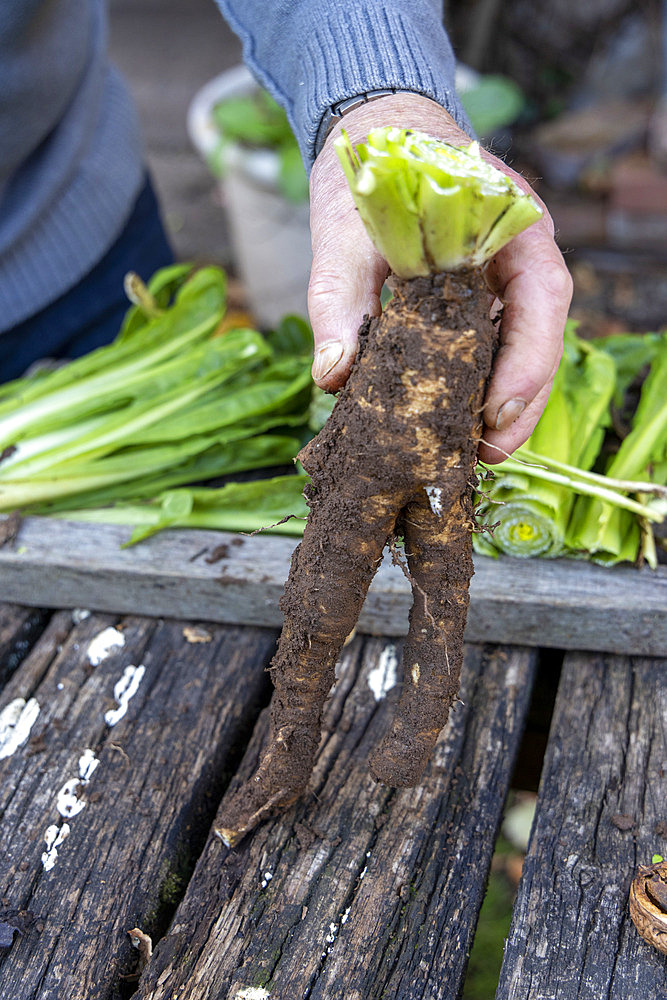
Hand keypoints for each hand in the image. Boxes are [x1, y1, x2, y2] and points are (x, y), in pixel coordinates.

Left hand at [307, 93, 572, 463]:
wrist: (374, 142)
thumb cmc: (370, 178)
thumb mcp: (345, 234)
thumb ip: (338, 300)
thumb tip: (332, 375)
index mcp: (508, 226)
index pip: (542, 296)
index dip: (528, 360)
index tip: (495, 410)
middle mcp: (517, 259)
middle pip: (540, 339)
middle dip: (519, 403)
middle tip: (485, 457)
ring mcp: (501, 283)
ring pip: (520, 351)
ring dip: (502, 406)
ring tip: (471, 455)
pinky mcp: (477, 304)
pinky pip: (489, 349)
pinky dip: (476, 387)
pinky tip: (451, 423)